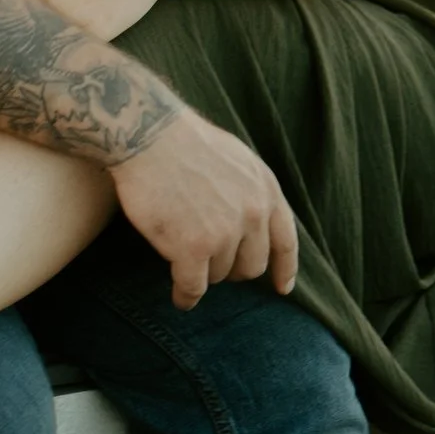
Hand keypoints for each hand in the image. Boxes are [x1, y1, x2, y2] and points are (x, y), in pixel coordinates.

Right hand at [108, 111, 298, 309]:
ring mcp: (224, 233)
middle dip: (233, 268)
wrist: (149, 136)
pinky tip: (180, 297)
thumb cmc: (185, 142)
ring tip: (182, 256)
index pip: (285, 241)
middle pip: (252, 265)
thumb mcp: (238, 160)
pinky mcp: (192, 248)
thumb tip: (255, 223)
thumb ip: (252, 193)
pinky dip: (186, 297)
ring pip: (220, 275)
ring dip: (203, 272)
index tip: (281, 288)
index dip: (284, 269)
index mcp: (266, 189)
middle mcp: (252, 214)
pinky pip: (194, 287)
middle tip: (211, 262)